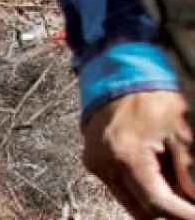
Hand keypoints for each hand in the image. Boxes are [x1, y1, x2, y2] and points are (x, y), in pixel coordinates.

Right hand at [84, 91, 194, 218]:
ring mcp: (95, 162)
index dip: (181, 214)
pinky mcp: (94, 160)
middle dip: (168, 213)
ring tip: (177, 197)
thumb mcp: (177, 132)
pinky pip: (119, 187)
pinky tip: (160, 183)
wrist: (116, 72)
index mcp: (126, 154)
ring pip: (129, 201)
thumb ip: (184, 171)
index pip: (157, 201)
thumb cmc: (147, 93)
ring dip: (153, 203)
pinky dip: (140, 190)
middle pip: (140, 208)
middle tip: (188, 209)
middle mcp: (104, 162)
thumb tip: (190, 198)